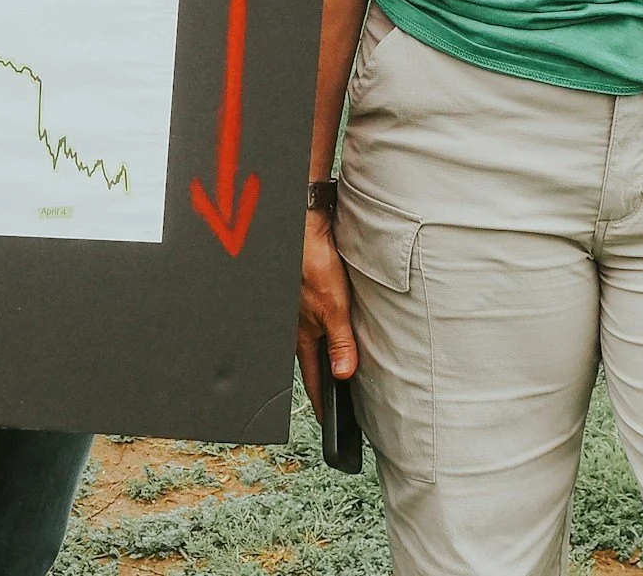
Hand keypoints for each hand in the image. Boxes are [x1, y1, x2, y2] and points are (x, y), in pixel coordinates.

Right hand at [297, 207, 358, 412]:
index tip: (328, 417)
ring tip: (336, 368)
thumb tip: (344, 374)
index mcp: (303, 333)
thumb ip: (340, 341)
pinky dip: (324, 330)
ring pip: (313, 338)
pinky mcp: (307, 290)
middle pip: (312, 359)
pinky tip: (332, 326)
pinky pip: (314, 319)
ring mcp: (300, 307)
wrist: (304, 226)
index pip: (313, 375)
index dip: (322, 398)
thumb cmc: (314, 262)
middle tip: (333, 398)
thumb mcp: (334, 306)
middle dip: (322, 378)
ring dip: (324, 353)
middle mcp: (298, 323)